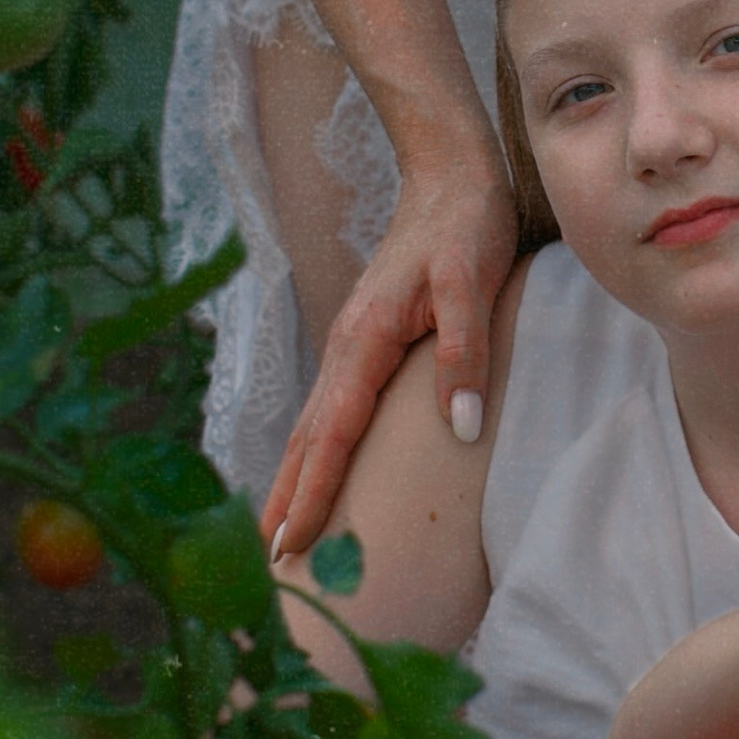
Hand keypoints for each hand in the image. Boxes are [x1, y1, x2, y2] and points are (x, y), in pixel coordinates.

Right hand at [264, 142, 518, 550]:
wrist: (449, 172)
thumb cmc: (465, 223)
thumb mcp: (473, 280)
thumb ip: (464, 351)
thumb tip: (460, 427)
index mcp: (366, 340)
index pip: (334, 434)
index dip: (312, 493)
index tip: (289, 545)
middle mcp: (346, 347)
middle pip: (308, 439)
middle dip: (284, 501)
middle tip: (265, 565)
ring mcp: (349, 343)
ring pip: (313, 425)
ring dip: (291, 479)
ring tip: (275, 533)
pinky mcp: (363, 339)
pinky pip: (330, 408)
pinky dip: (313, 448)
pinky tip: (314, 468)